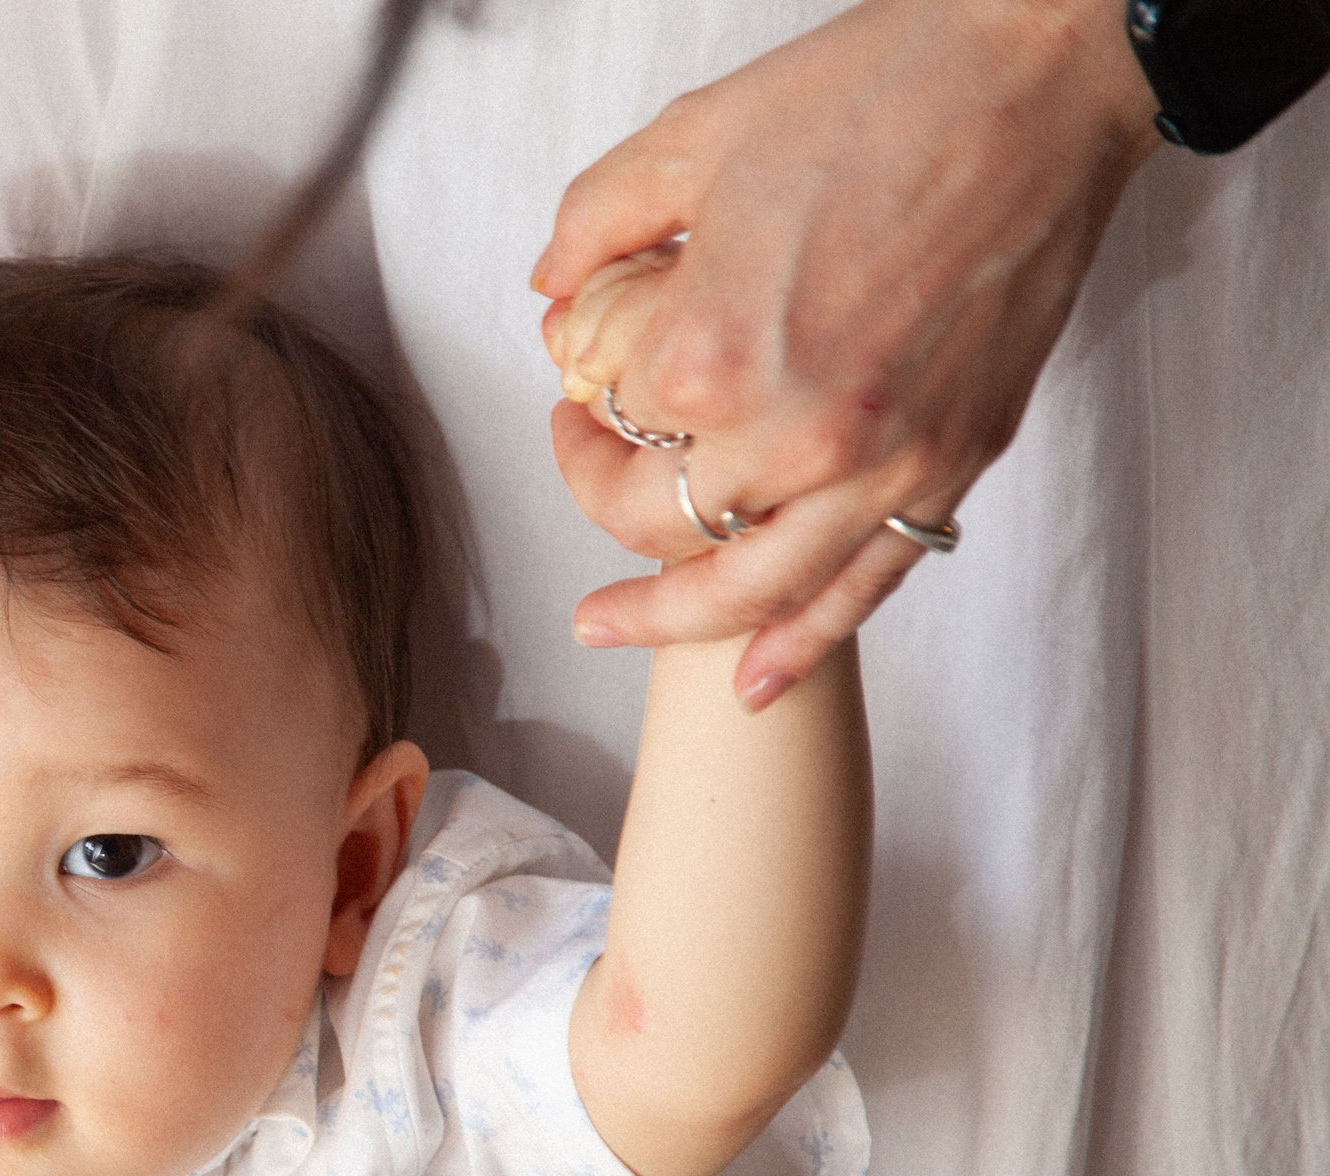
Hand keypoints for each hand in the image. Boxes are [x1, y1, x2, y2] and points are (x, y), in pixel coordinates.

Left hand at [533, 0, 1160, 706]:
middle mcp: (792, 434)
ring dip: (669, 621)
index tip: (576, 382)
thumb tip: (550, 291)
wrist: (1039, 80)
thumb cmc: (881, 95)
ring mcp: (879, 466)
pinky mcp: (950, 469)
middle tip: (591, 456)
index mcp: (710, 355)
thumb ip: (596, 225)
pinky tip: (751, 682)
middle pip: (662, 521)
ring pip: (749, 592)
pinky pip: (861, 591)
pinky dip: (800, 646)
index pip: (612, 429)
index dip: (580, 410)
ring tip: (611, 627)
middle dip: (604, 496)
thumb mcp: (691, 140)